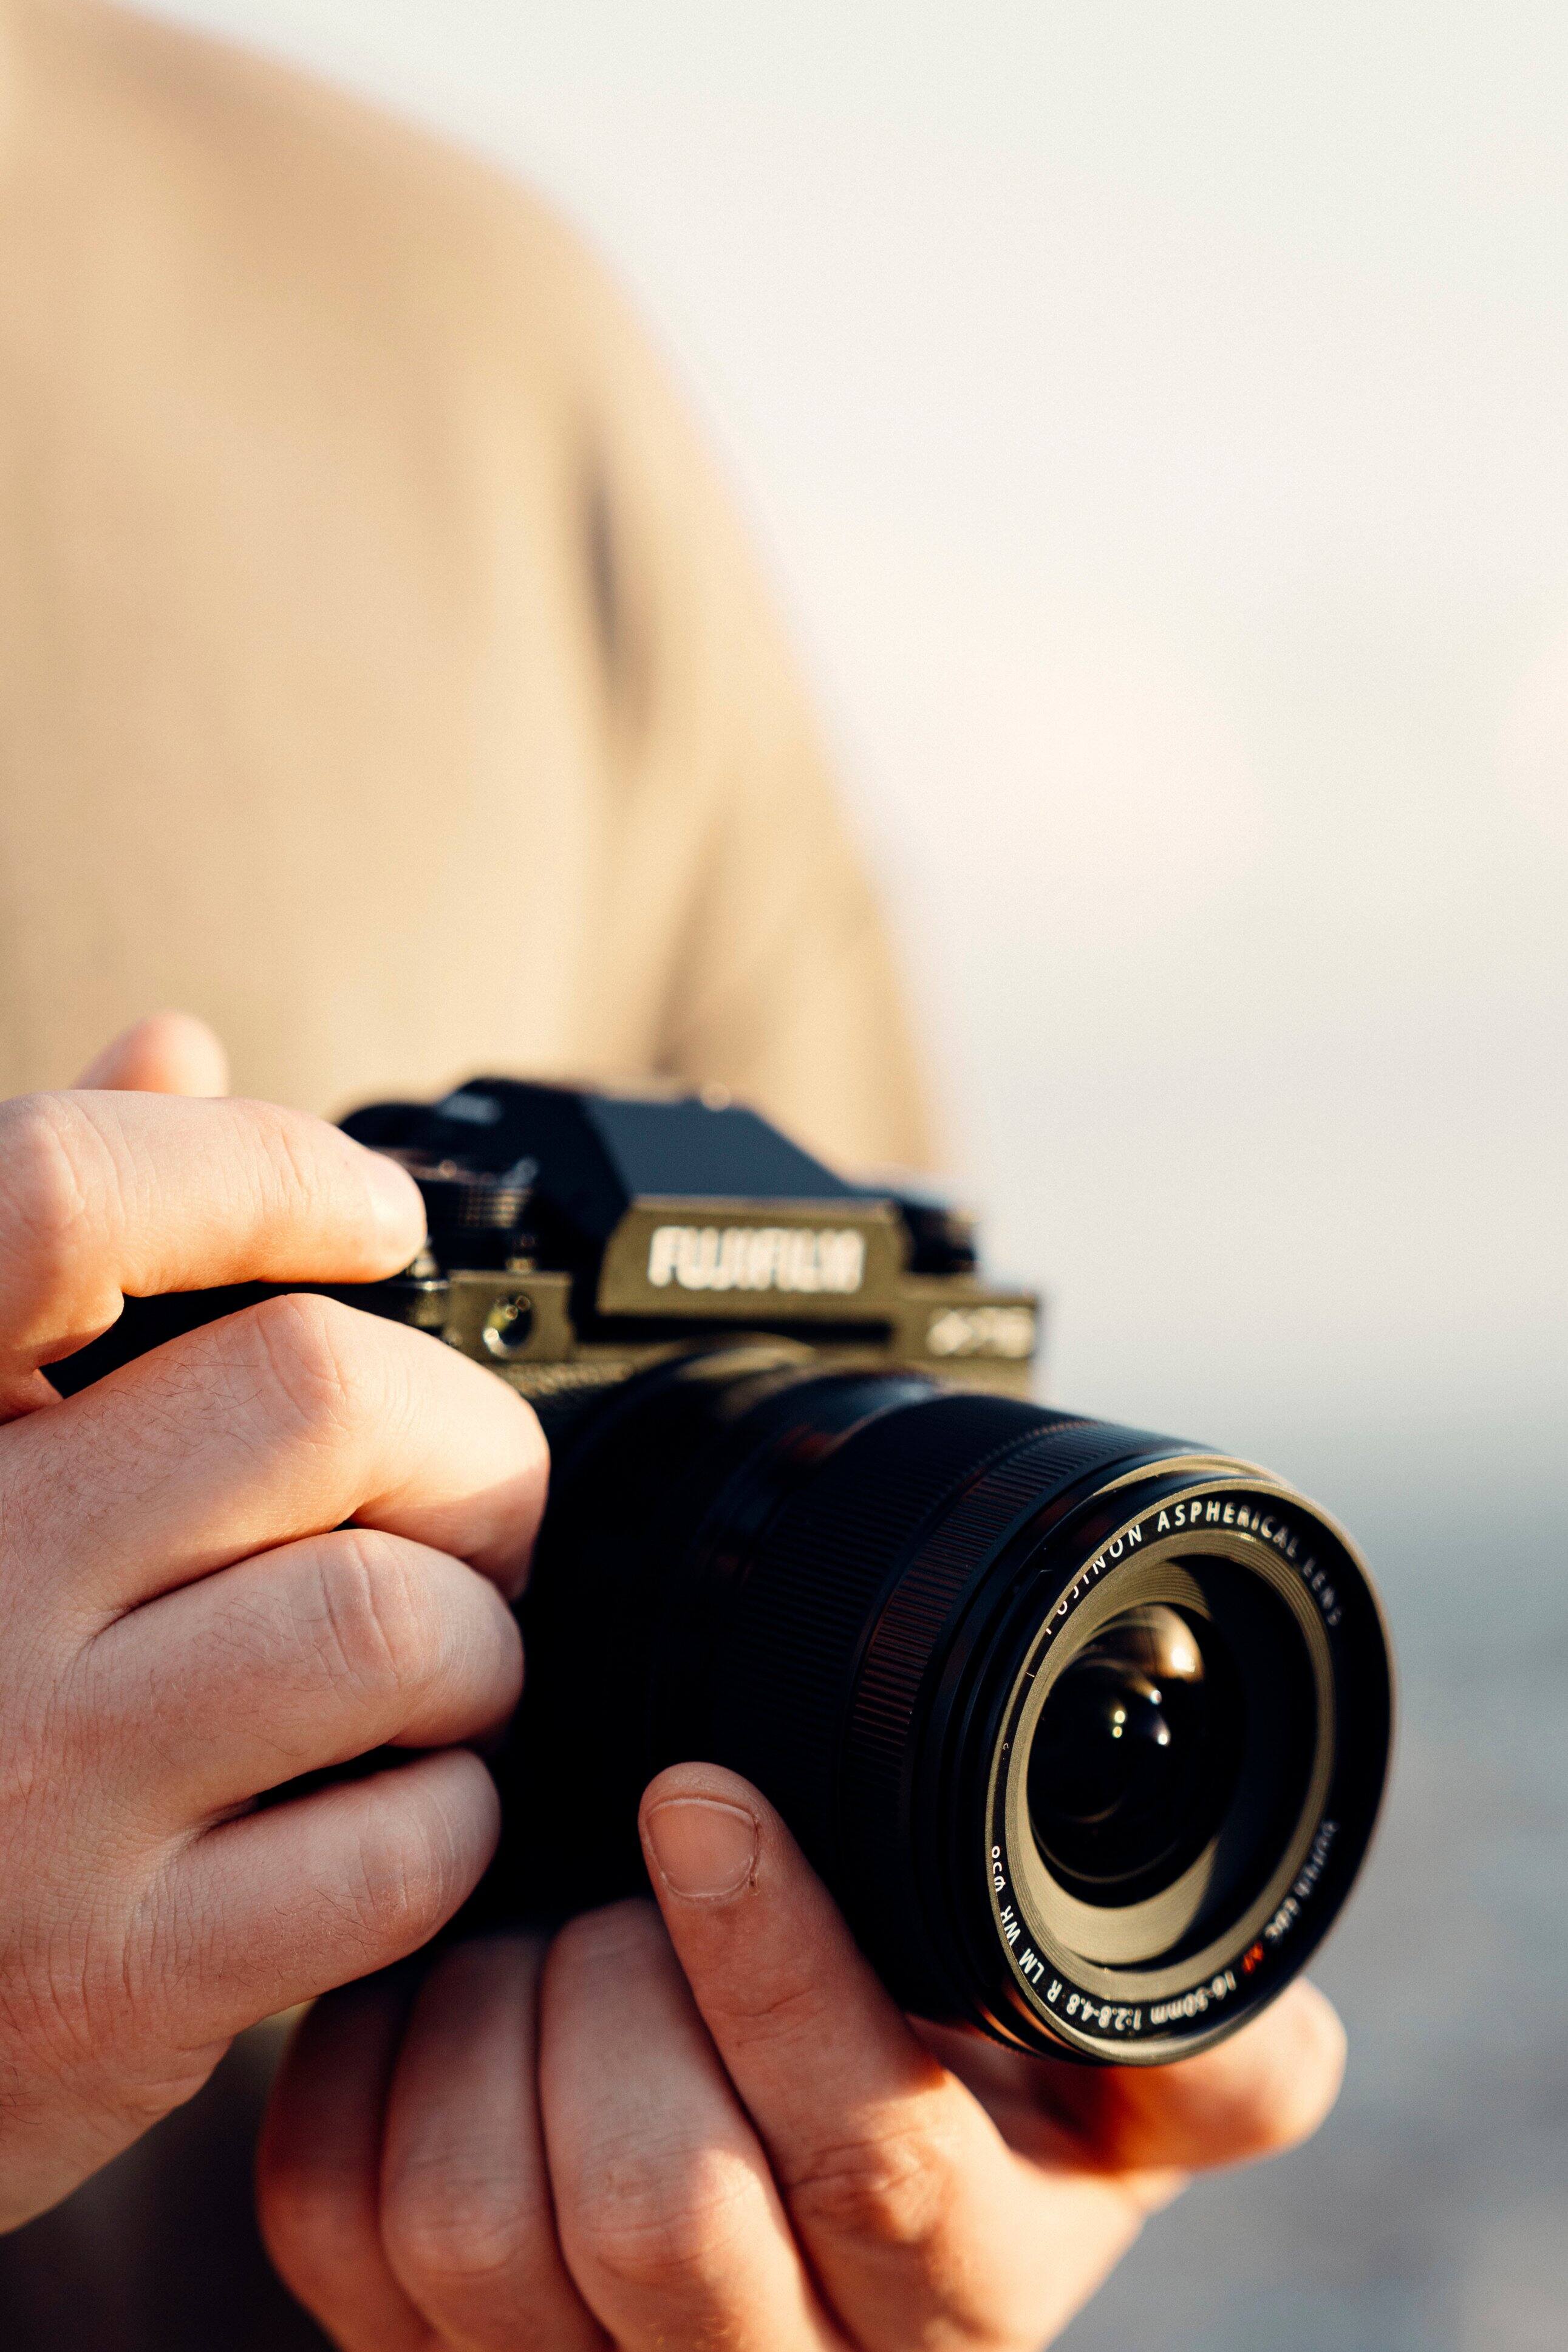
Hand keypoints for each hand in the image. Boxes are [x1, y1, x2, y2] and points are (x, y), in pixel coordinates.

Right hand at [0, 1015, 545, 2228]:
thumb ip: (49, 1252)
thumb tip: (170, 1046)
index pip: (61, 1197)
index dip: (258, 1169)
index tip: (373, 1214)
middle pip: (314, 1398)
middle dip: (463, 1439)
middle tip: (470, 1498)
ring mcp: (25, 1790)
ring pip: (390, 1625)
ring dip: (479, 1640)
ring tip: (439, 1662)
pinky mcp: (112, 1979)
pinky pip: (400, 1846)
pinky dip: (455, 1816)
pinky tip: (396, 1807)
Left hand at [257, 1763, 1344, 2351]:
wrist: (788, 2157)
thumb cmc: (961, 2074)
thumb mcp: (1109, 2072)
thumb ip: (1206, 2043)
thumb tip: (1272, 2004)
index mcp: (967, 2285)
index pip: (875, 2164)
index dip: (775, 1971)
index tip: (700, 1799)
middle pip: (660, 2214)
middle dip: (621, 1988)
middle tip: (631, 1867)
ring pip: (476, 2230)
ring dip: (488, 2016)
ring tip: (544, 1924)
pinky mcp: (422, 2347)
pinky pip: (339, 2220)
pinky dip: (368, 2060)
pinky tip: (444, 1989)